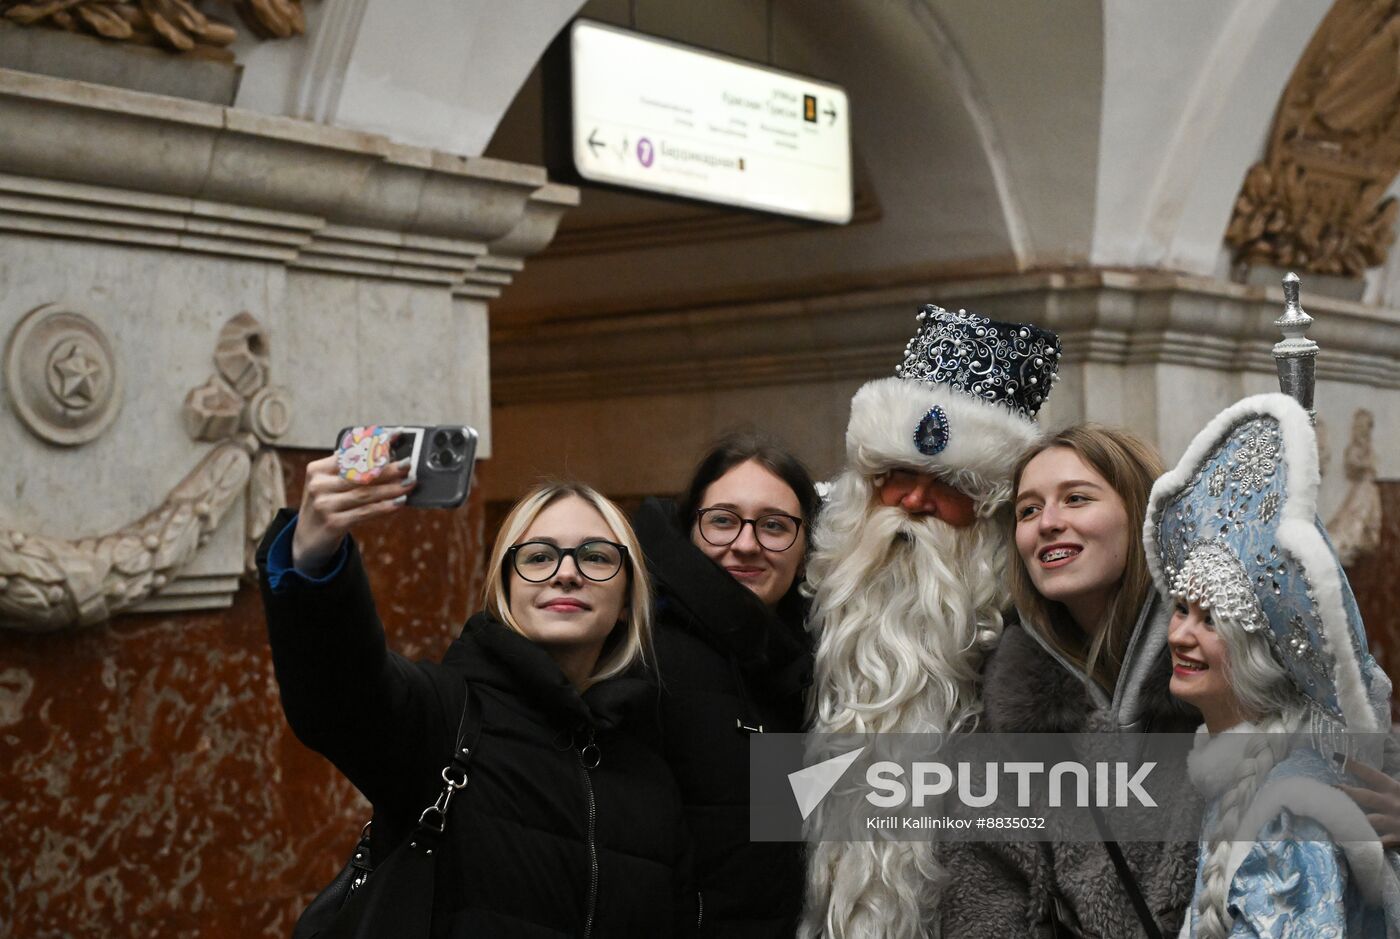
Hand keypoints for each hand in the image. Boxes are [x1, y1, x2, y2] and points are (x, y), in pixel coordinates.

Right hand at [292, 453, 414, 572]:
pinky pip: (365, 512)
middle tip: (408, 464)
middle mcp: (318, 485)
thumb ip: (350, 471)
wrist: (308, 540)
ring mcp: (324, 505)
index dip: (374, 443)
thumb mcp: (329, 485)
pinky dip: (384, 507)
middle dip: (387, 468)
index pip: (350, 452)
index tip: (396, 435)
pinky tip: (400, 502)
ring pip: (365, 493)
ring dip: (391, 488)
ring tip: (410, 483)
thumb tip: (388, 455)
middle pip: (359, 474)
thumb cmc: (327, 506)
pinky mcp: (333, 524)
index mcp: (317, 470)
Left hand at [1336, 757, 1399, 848]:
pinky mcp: (1399, 837)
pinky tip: (1350, 842)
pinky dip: (1367, 842)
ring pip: (1370, 820)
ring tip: (1331, 819)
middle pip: (1365, 796)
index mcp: (1395, 788)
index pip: (1371, 774)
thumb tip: (1390, 744)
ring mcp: (1394, 821)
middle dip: (1346, 792)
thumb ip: (1392, 775)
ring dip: (1352, 819)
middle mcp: (1392, 803)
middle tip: (1328, 789)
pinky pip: (1380, 841)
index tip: (1336, 757)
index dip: (1354, 765)